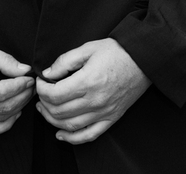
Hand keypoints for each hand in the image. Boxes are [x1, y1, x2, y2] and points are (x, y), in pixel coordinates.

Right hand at [0, 41, 34, 137]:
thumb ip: (5, 61)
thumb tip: (25, 71)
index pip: (1, 92)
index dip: (20, 86)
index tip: (30, 78)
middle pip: (3, 107)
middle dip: (23, 96)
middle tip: (31, 86)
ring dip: (18, 107)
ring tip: (25, 94)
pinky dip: (5, 124)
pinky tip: (14, 112)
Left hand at [36, 39, 151, 143]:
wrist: (144, 59)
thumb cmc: (119, 51)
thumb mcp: (89, 48)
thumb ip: (65, 60)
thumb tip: (47, 74)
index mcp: (88, 81)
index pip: (54, 94)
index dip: (41, 90)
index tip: (40, 82)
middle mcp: (95, 100)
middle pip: (59, 111)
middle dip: (44, 104)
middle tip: (41, 95)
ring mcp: (104, 112)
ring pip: (69, 125)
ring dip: (52, 120)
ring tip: (46, 110)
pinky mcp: (111, 118)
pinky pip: (88, 135)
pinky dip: (72, 138)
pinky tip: (61, 134)